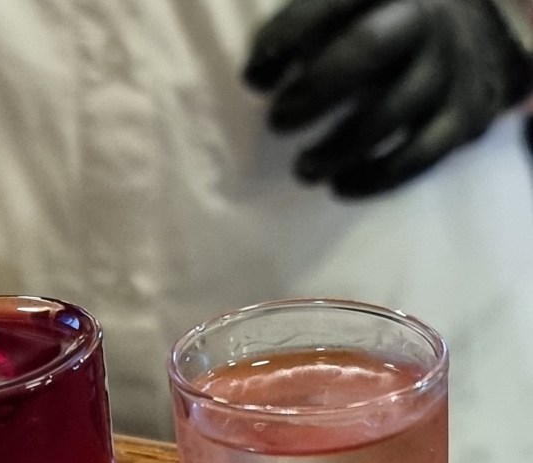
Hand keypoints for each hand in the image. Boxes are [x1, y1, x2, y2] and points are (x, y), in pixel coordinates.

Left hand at [244, 0, 532, 196]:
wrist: (468, 42)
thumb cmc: (379, 29)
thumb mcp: (346, 12)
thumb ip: (300, 32)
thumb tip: (255, 75)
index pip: (331, 1)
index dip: (285, 37)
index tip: (254, 78)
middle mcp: (423, 16)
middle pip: (366, 49)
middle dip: (313, 90)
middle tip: (277, 122)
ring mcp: (448, 67)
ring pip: (389, 112)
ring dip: (336, 148)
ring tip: (303, 168)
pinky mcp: (464, 115)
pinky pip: (418, 154)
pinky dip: (374, 178)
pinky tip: (340, 185)